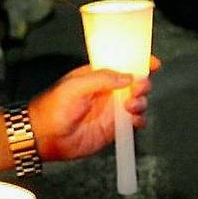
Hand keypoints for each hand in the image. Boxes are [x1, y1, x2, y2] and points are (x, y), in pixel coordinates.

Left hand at [28, 57, 158, 161]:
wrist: (45, 136)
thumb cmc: (52, 108)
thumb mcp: (75, 86)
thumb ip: (101, 79)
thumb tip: (127, 76)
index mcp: (95, 76)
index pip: (121, 65)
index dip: (137, 62)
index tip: (152, 62)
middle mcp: (106, 92)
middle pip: (134, 83)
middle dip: (142, 84)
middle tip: (139, 88)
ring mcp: (110, 109)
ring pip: (137, 102)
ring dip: (141, 102)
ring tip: (130, 105)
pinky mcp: (113, 128)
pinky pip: (134, 122)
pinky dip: (140, 120)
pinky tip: (134, 120)